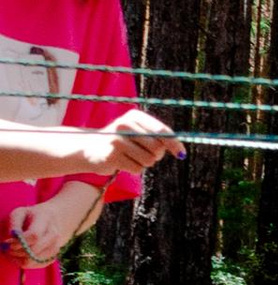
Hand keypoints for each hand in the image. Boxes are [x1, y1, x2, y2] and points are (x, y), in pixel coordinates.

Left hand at [6, 186, 101, 267]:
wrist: (50, 221)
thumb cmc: (29, 217)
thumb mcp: (18, 214)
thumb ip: (13, 226)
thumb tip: (11, 241)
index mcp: (44, 218)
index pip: (34, 235)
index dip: (19, 242)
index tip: (7, 243)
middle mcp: (54, 233)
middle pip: (35, 250)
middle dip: (17, 251)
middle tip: (6, 249)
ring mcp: (56, 246)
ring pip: (35, 260)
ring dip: (19, 259)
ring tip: (12, 252)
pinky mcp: (53, 256)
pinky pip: (37, 265)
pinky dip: (26, 263)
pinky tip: (20, 256)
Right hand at [38, 106, 177, 179]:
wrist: (90, 148)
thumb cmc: (122, 142)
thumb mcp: (139, 133)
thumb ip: (159, 138)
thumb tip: (181, 151)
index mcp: (134, 116)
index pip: (162, 131)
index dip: (174, 144)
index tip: (181, 154)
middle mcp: (125, 124)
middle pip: (157, 148)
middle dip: (155, 155)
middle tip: (142, 153)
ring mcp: (117, 140)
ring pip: (149, 160)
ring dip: (144, 163)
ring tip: (131, 157)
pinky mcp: (112, 156)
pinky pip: (137, 169)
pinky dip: (133, 169)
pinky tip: (122, 162)